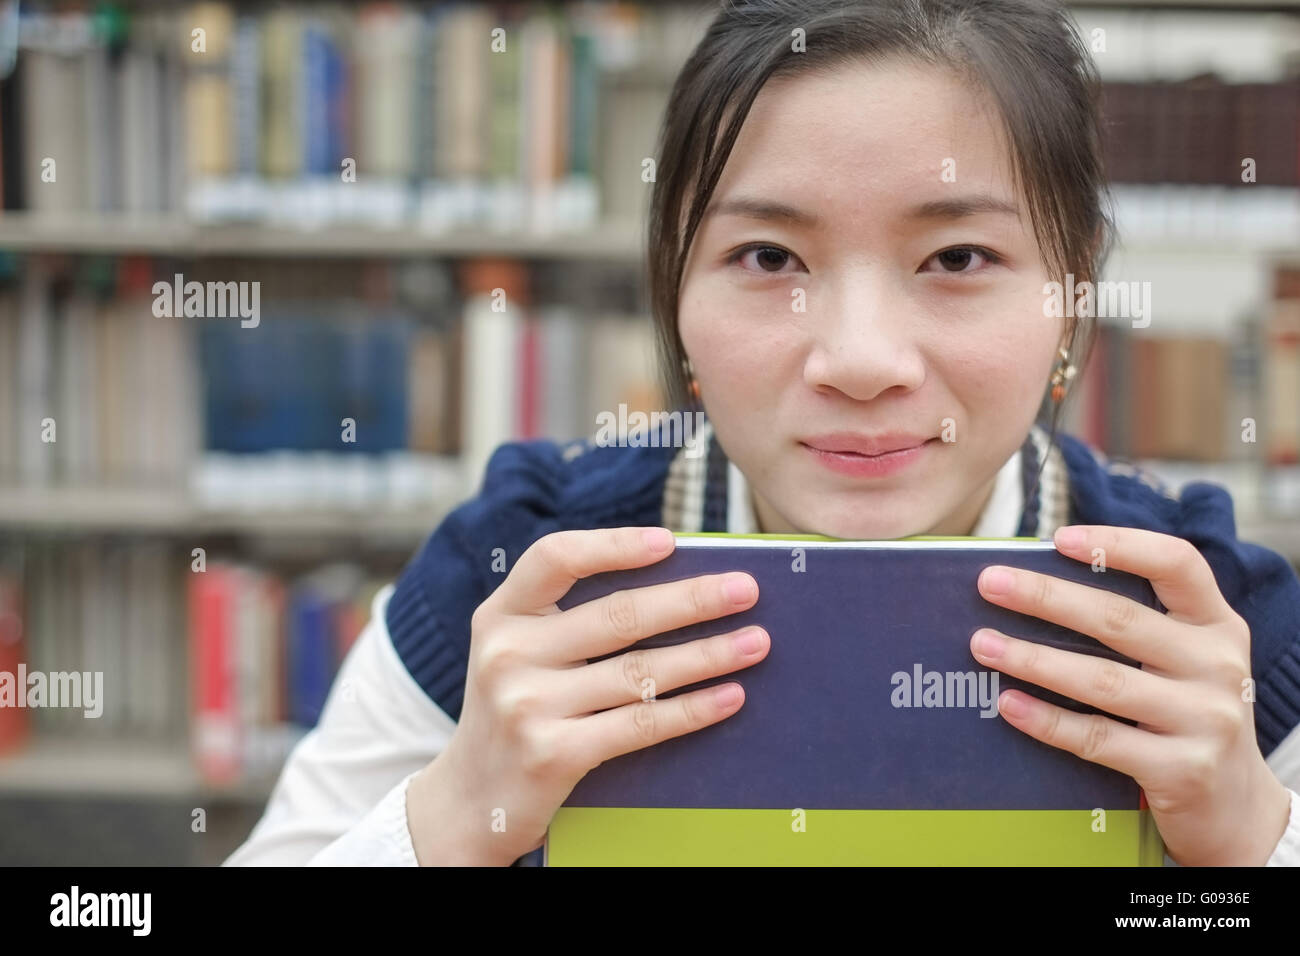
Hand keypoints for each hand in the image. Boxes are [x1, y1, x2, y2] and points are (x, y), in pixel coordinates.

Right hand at [406, 525, 769, 864]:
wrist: (470, 799)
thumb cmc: (517, 708)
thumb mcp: (520, 651)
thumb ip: (570, 618)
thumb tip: (678, 584)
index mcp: (501, 613)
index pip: (555, 557)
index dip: (615, 545)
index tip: (671, 542)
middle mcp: (508, 652)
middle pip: (618, 615)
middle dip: (692, 600)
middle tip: (747, 589)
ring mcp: (527, 705)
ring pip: (639, 671)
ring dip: (708, 655)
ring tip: (755, 642)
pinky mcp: (552, 754)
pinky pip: (640, 724)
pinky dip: (692, 709)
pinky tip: (729, 697)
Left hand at [969, 524, 1291, 865]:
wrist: (1237, 806)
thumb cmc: (1187, 715)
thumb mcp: (1184, 661)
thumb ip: (1135, 626)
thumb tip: (1034, 590)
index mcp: (1217, 624)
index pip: (1176, 564)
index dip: (1120, 544)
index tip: (1059, 537)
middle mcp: (1218, 665)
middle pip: (1120, 620)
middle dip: (1046, 598)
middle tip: (989, 583)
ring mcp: (1205, 718)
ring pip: (1102, 680)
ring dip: (1033, 659)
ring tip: (982, 644)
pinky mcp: (1182, 769)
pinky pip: (1099, 738)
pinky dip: (1048, 720)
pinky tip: (1009, 704)